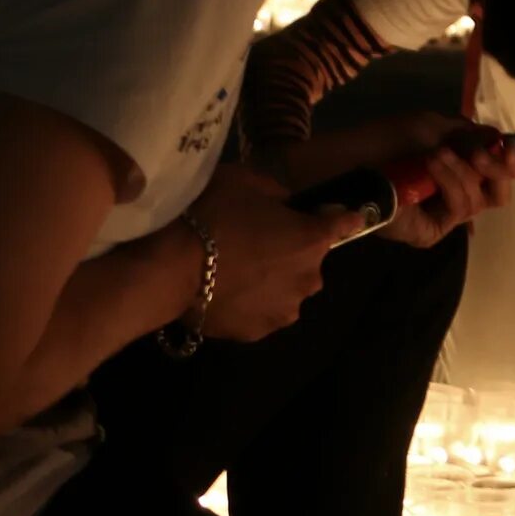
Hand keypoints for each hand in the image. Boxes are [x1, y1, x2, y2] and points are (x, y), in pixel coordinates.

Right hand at [186, 166, 342, 341]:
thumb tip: (286, 204)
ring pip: (287, 290)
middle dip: (292, 252)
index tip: (338, 216)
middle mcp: (310, 278)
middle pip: (309, 261)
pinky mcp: (258, 332)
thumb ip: (277, 193)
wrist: (169, 269)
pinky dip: (250, 303)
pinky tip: (226, 292)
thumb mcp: (246, 183)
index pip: (345, 225)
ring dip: (272, 281)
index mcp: (313, 240)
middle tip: (256, 242)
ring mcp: (285, 309)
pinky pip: (261, 312)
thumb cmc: (211, 216)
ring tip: (237, 272)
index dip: (340, 217)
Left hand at [386, 114, 514, 248]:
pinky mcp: (432, 231)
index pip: (501, 174)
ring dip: (463, 171)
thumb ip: (471, 136)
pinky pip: (459, 210)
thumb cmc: (386, 140)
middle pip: (500, 194)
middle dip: (496, 170)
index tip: (507, 145)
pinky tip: (431, 166)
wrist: (350, 159)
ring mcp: (444, 215)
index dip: (511, 162)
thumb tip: (502, 142)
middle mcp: (457, 194)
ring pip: (480, 200)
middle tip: (479, 153)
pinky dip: (450, 184)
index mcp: (461, 170)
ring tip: (436, 155)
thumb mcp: (434, 128)